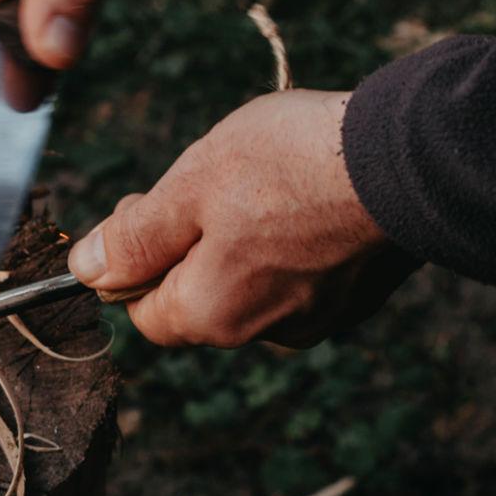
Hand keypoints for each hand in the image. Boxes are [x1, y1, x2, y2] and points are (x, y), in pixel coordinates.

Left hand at [67, 90, 412, 348]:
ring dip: (246, 243)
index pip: (142, 311)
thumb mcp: (191, 186)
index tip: (152, 201)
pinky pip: (301, 278)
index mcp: (211, 315)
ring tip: (271, 185)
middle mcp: (262, 335)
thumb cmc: (290, 166)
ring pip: (251, 286)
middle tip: (213, 182)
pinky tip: (311, 199)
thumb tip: (85, 270)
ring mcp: (316, 320)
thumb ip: (135, 237)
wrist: (410, 160)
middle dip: (193, 246)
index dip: (134, 258)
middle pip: (199, 299)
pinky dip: (295, 245)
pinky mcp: (355, 300)